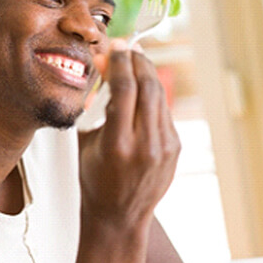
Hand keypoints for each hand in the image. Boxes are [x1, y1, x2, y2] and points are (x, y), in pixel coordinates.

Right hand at [78, 40, 180, 227]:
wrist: (120, 216)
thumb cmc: (95, 180)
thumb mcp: (88, 145)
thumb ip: (99, 110)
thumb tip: (108, 71)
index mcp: (117, 145)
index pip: (124, 90)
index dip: (120, 62)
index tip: (114, 47)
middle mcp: (145, 145)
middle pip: (147, 87)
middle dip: (137, 61)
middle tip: (127, 47)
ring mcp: (164, 147)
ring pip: (160, 96)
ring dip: (147, 73)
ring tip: (135, 61)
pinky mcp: (175, 148)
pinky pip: (164, 111)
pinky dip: (153, 95)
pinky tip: (143, 88)